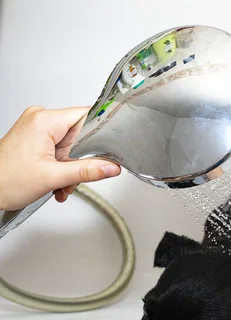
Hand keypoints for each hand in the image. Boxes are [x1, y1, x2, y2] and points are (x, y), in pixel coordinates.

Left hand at [0, 106, 120, 210]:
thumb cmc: (5, 180)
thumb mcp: (54, 177)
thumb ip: (88, 171)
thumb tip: (111, 167)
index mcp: (44, 120)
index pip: (86, 115)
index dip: (100, 132)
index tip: (108, 148)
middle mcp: (40, 119)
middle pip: (79, 135)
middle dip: (80, 160)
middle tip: (73, 178)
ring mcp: (36, 129)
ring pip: (70, 146)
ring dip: (70, 168)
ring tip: (60, 184)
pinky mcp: (34, 138)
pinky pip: (59, 149)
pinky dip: (61, 166)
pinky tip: (56, 180)